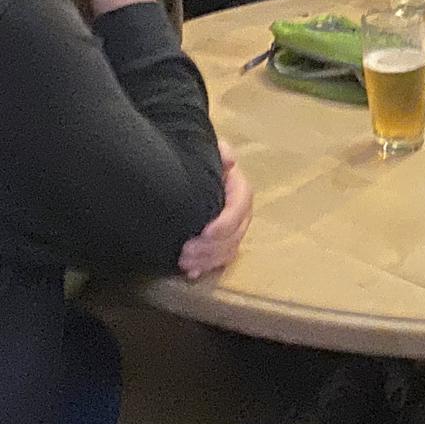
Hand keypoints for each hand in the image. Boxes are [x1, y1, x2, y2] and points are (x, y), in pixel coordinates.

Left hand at [177, 142, 251, 279]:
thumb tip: (230, 159)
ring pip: (229, 250)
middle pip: (235, 234)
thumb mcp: (208, 149)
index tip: (204, 232)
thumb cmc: (198, 160)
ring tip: (184, 262)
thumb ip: (219, 152)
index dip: (225, 223)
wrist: (185, 172)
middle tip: (186, 251)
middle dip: (212, 247)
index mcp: (239, 188)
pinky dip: (206, 267)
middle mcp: (240, 211)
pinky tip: (191, 273)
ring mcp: (231, 229)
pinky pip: (219, 259)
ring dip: (208, 260)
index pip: (240, 207)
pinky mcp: (218, 242)